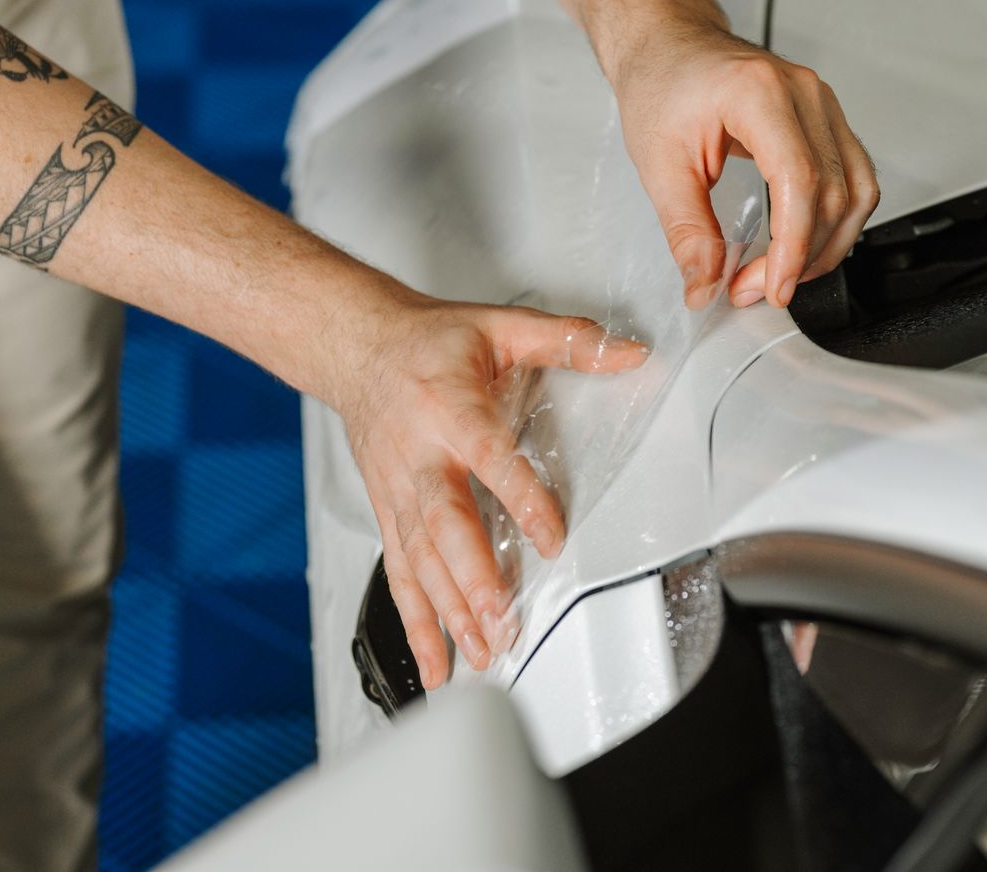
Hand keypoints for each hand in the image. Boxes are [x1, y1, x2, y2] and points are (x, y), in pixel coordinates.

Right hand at [330, 291, 645, 688]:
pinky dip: (416, 623)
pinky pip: (399, 575)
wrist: (356, 346)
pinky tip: (435, 661)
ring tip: (481, 650)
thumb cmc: (427, 341)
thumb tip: (630, 353)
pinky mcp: (387, 513)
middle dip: (472, 577)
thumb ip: (569, 340)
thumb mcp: (502, 326)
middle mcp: (420, 457)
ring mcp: (398, 490)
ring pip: (421, 559)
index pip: (490, 458)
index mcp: (451, 409)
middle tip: (501, 618)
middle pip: (445, 524)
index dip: (520, 498)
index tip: (550, 536)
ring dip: (449, 609)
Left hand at [610, 18, 878, 309]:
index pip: (800, 181)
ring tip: (782, 275)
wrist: (667, 43)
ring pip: (857, 190)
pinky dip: (836, 220)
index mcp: (758, 93)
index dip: (793, 246)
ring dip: (828, 245)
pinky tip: (804, 245)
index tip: (774, 287)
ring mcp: (822, 102)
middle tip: (757, 287)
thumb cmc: (661, 83)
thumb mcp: (658, 164)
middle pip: (833, 193)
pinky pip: (855, 177)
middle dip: (802, 255)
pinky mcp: (826, 117)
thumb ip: (687, 231)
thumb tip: (706, 285)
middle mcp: (803, 92)